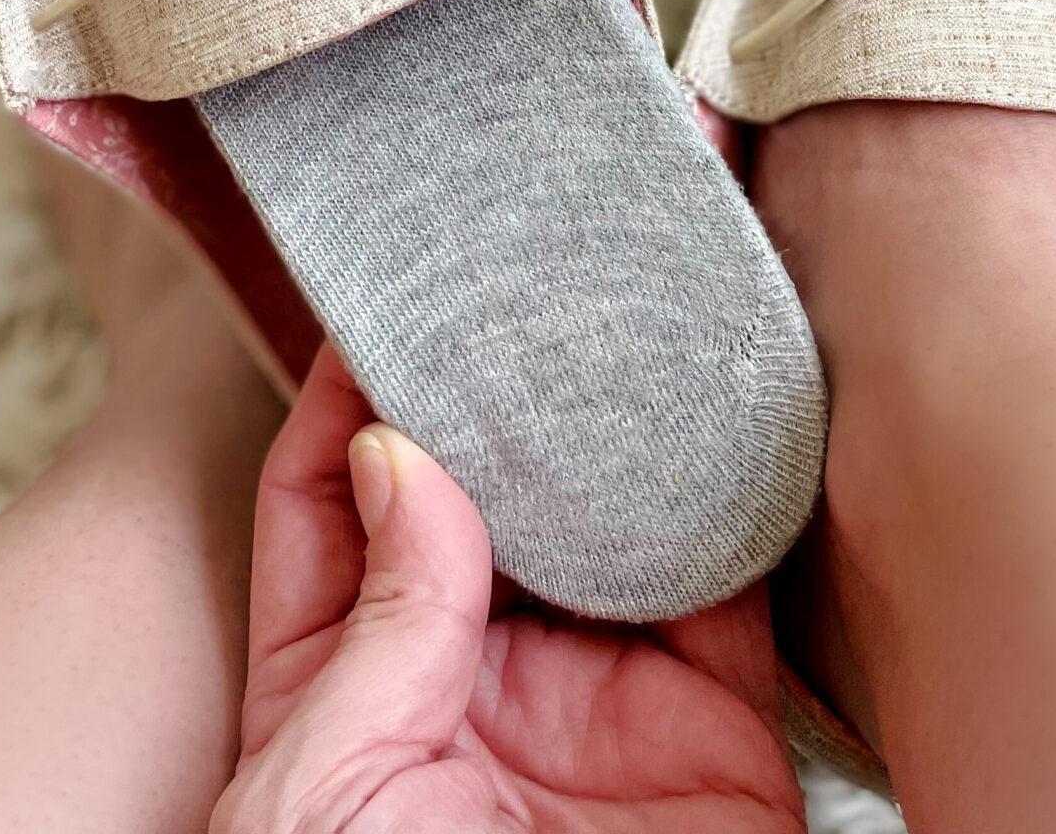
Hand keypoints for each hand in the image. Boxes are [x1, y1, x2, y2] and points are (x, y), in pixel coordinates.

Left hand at [215, 346, 806, 833]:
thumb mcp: (324, 794)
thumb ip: (376, 624)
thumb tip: (405, 458)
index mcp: (340, 693)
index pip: (329, 508)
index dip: (350, 401)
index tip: (378, 302)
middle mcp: (468, 680)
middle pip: (479, 494)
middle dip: (495, 388)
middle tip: (514, 274)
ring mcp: (593, 705)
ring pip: (605, 523)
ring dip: (614, 425)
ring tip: (616, 308)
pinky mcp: (711, 736)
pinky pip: (726, 590)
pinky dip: (731, 497)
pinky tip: (718, 413)